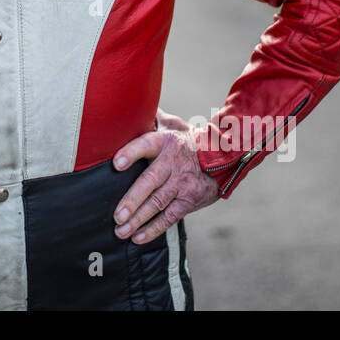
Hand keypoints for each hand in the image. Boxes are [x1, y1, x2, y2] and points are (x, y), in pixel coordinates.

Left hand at [111, 108, 218, 244]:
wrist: (223, 157)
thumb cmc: (188, 140)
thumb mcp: (173, 124)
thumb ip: (153, 118)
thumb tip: (133, 102)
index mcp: (166, 142)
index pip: (146, 145)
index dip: (131, 153)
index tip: (116, 164)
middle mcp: (173, 164)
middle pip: (150, 182)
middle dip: (133, 200)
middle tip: (117, 215)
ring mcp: (182, 184)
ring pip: (158, 203)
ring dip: (138, 219)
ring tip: (120, 230)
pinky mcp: (189, 200)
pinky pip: (170, 217)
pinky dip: (154, 228)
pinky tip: (137, 237)